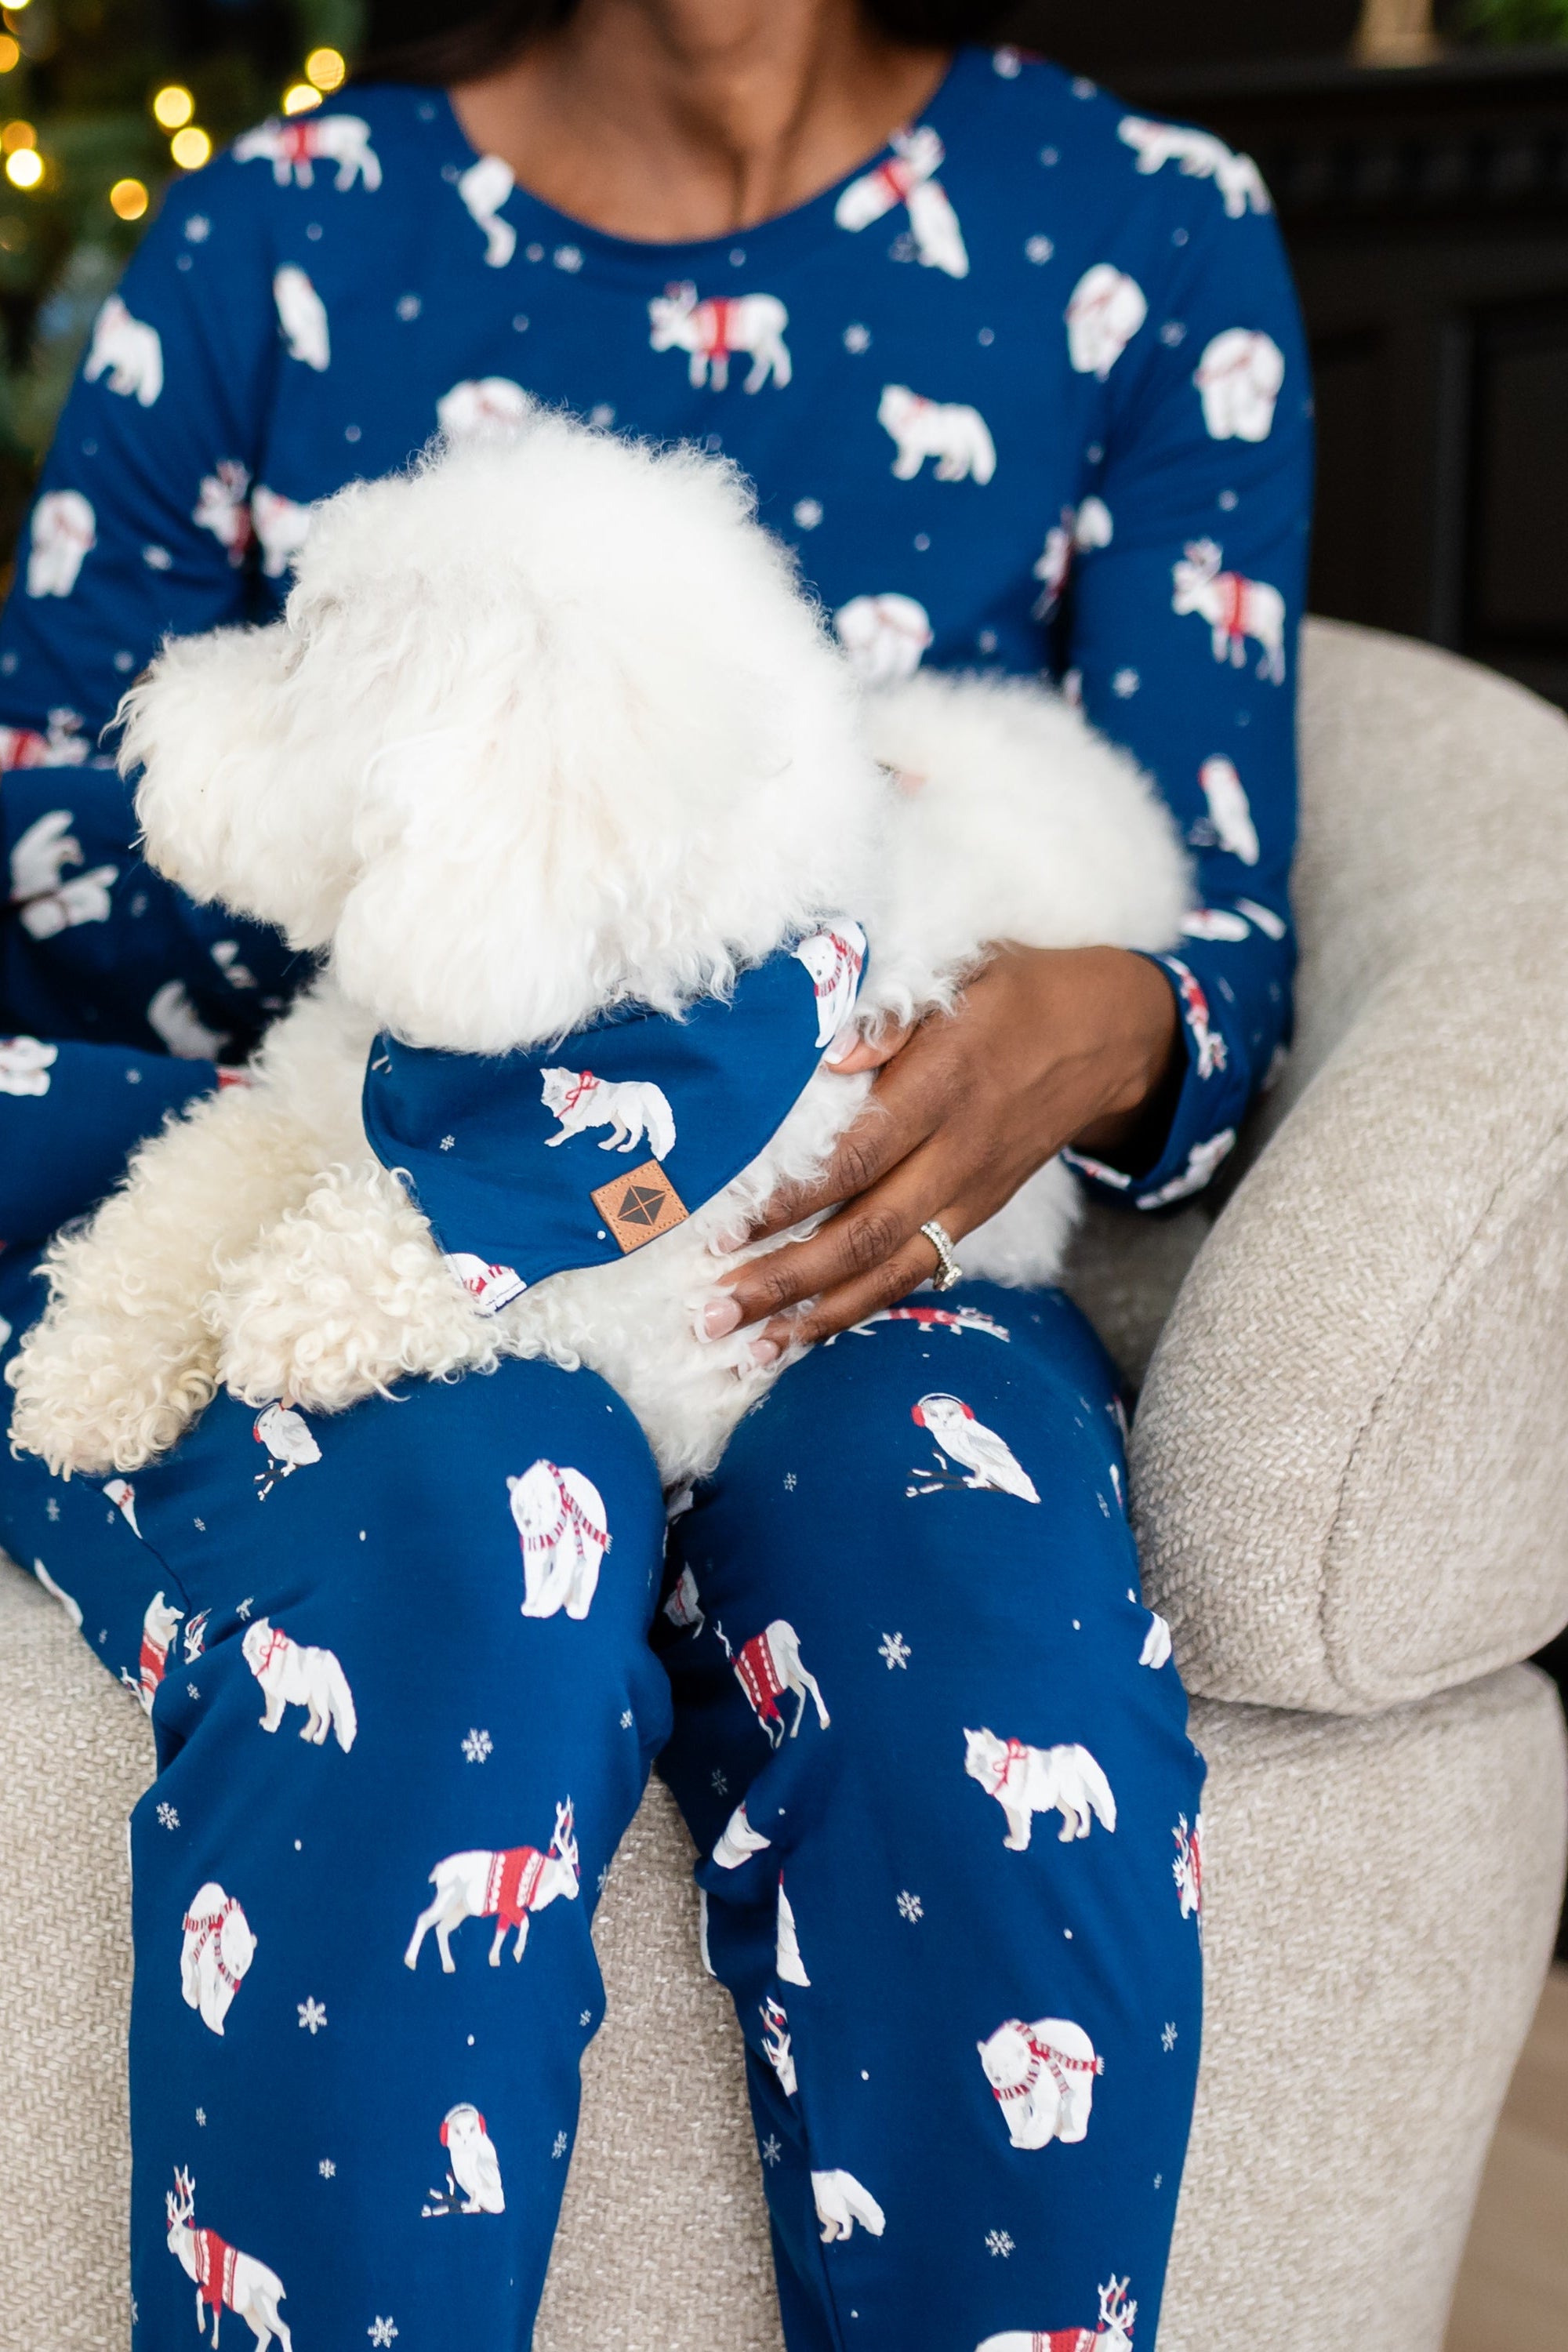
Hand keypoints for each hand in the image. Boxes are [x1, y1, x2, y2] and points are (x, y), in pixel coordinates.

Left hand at [703, 945, 1181, 1356]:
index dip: (793, 1199)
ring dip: (815, 1314)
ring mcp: (969, 1194)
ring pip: (890, 1271)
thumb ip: (890, 1015)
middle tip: (713, 1310)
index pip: (858, 1157)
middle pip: (865, 1233)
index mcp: (944, 1086)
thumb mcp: (961, 973)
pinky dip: (859, 1309)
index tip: (726, 1227)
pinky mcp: (975, 1216)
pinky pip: (916, 1274)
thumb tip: (828, 1056)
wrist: (1106, 1038)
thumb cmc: (1013, 994)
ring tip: (748, 1348)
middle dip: (786, 1278)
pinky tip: (804, 1335)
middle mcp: (957, 1153)